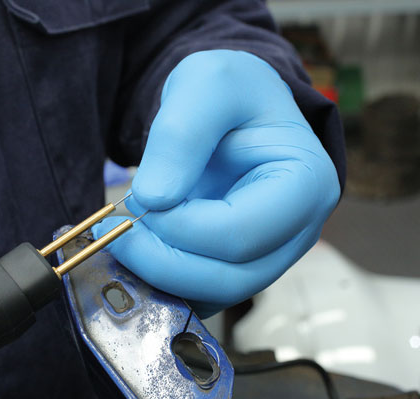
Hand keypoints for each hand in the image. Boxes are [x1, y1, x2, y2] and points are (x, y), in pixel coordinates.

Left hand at [94, 50, 339, 316]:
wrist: (235, 110)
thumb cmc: (231, 92)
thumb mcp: (206, 83)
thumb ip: (182, 134)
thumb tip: (155, 199)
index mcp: (305, 185)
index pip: (240, 234)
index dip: (181, 227)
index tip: (141, 199)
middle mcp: (297, 232)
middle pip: (230, 279)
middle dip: (163, 261)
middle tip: (115, 230)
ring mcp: (270, 255)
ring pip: (214, 294)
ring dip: (159, 275)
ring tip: (120, 237)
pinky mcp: (240, 265)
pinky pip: (202, 293)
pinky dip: (163, 281)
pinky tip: (136, 250)